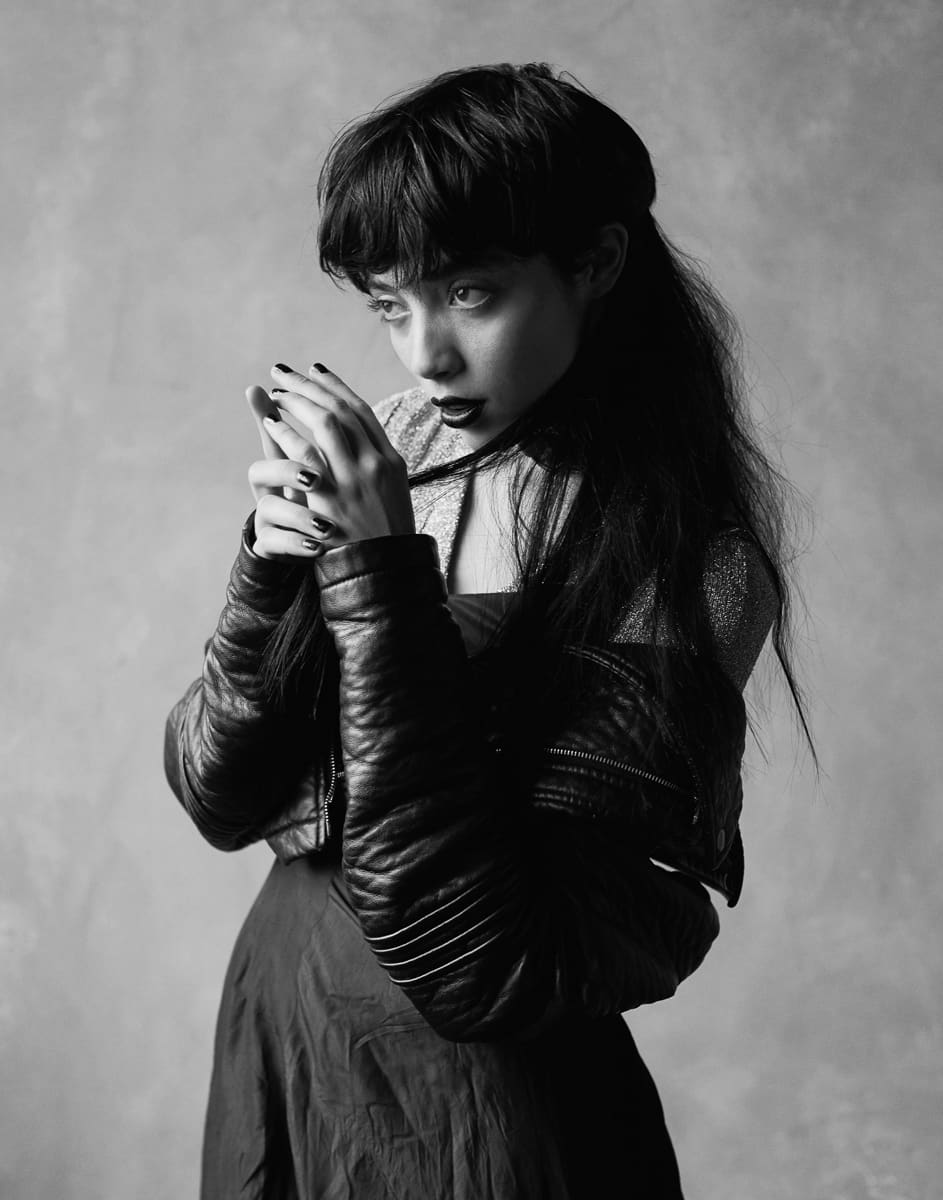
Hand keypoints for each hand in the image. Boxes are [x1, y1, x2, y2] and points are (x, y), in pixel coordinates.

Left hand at [246, 364, 413, 559]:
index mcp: (391, 460)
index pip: (361, 411)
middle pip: (341, 410)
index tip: (315, 371)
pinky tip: (272, 423)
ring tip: (278, 395)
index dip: (336, 387)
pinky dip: (288, 433)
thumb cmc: (386, 533)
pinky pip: (305, 453)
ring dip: (298, 403)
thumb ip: (376, 461)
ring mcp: (354, 479)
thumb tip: (357, 434)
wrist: (385, 570)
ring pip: (325, 423)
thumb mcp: (392, 491)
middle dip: (310, 386)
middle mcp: (375, 464)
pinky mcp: (331, 496)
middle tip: (285, 373)